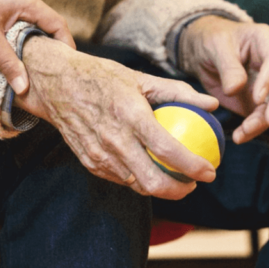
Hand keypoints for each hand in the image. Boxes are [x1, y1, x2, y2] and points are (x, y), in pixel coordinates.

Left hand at [0, 0, 75, 94]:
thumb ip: (8, 63)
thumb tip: (24, 88)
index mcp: (26, 1)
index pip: (57, 24)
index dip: (66, 45)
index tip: (67, 66)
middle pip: (48, 23)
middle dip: (52, 47)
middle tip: (54, 70)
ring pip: (33, 23)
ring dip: (35, 42)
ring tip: (37, 65)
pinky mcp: (1, 2)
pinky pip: (20, 21)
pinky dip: (23, 36)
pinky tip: (17, 52)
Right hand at [14, 36, 218, 199]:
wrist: (56, 84)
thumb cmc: (102, 77)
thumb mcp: (141, 77)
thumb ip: (179, 92)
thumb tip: (212, 104)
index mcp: (130, 115)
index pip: (168, 150)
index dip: (193, 166)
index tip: (210, 171)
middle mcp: (114, 139)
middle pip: (152, 181)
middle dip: (180, 190)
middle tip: (194, 183)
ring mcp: (99, 154)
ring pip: (136, 185)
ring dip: (160, 188)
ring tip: (175, 179)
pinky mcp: (89, 162)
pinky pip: (120, 179)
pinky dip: (138, 179)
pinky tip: (149, 171)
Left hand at [179, 16, 268, 143]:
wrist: (203, 52)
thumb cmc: (212, 40)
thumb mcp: (216, 47)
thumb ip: (228, 67)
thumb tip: (235, 89)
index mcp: (265, 40)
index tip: (257, 98)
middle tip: (268, 120)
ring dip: (265, 121)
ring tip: (244, 132)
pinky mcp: (261, 101)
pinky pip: (264, 117)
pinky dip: (254, 128)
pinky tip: (240, 136)